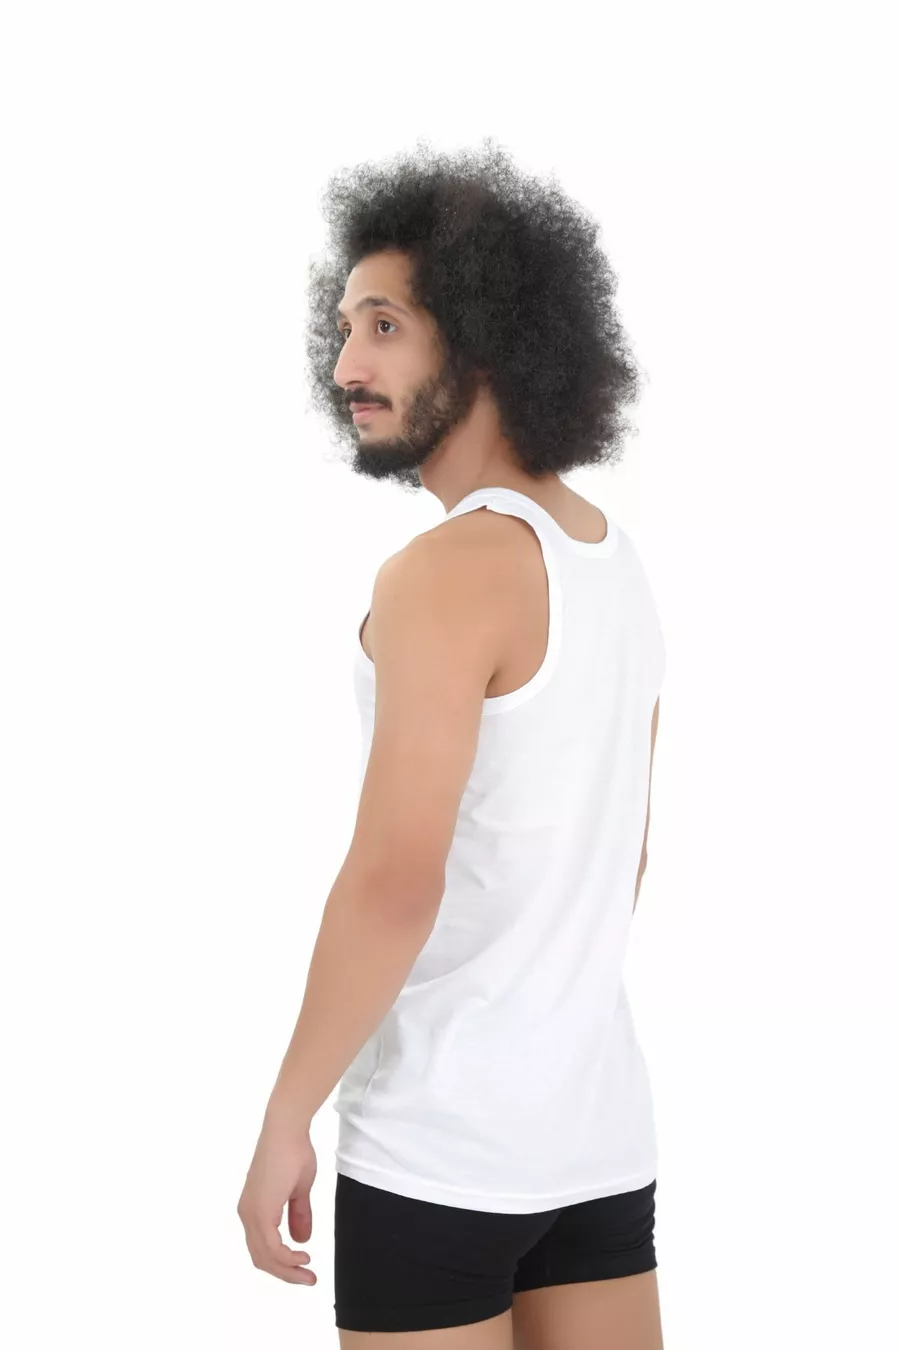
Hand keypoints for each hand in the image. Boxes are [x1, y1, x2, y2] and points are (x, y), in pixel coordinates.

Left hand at [237, 1118, 317, 1284]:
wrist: (287, 1130)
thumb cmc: (294, 1152)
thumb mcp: (299, 1190)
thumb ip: (298, 1214)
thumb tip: (301, 1240)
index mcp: (254, 1209)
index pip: (263, 1248)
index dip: (282, 1263)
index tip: (304, 1267)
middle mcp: (247, 1214)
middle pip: (262, 1258)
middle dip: (286, 1273)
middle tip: (308, 1279)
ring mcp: (251, 1213)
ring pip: (266, 1257)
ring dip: (287, 1270)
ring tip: (308, 1274)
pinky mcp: (260, 1211)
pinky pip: (272, 1246)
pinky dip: (287, 1258)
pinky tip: (302, 1258)